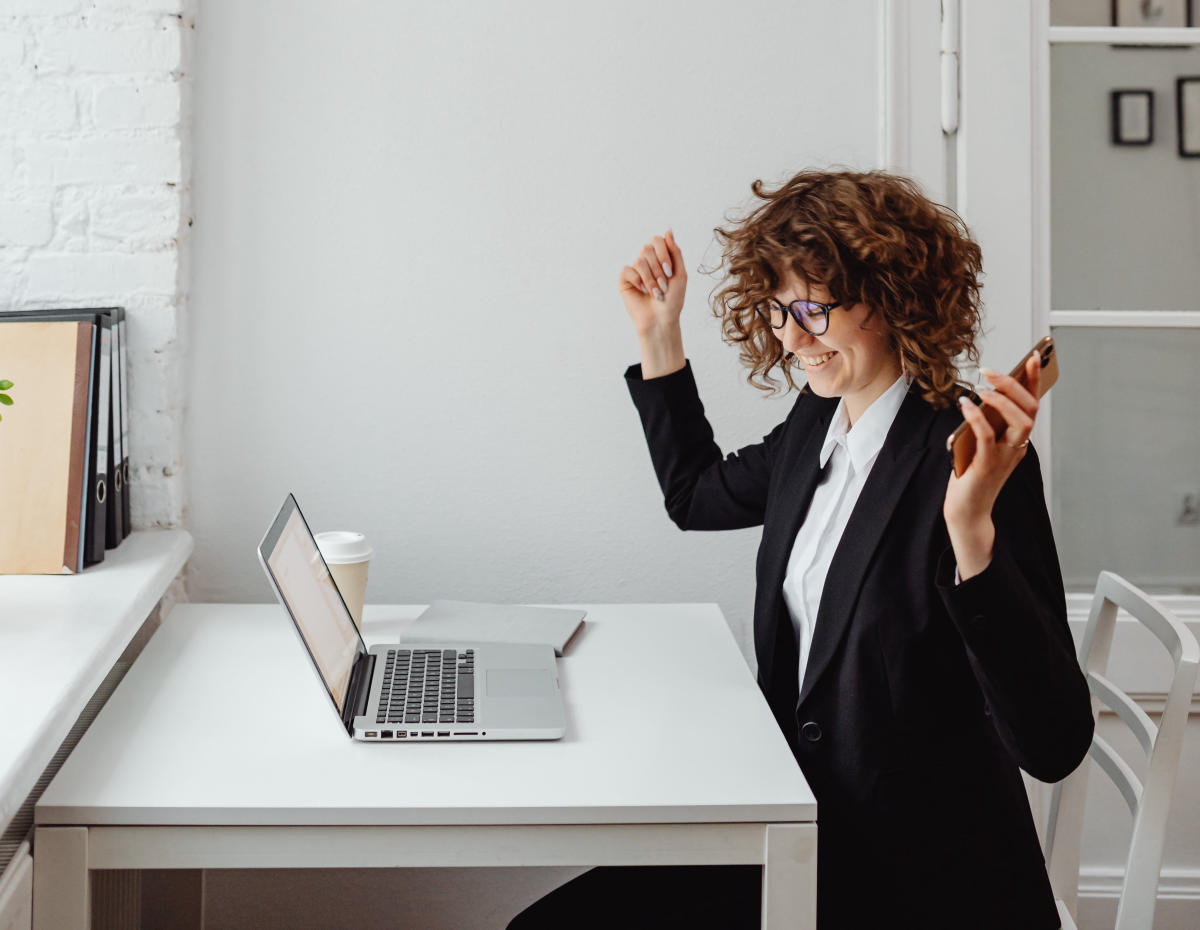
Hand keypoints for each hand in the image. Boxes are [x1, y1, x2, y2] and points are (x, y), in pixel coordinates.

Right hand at [618, 229, 686, 335]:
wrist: (661, 320)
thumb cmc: (673, 300)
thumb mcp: (680, 274)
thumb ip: (675, 251)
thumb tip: (668, 230)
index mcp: (660, 257)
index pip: (657, 240)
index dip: (663, 253)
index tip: (669, 272)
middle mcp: (647, 261)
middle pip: (647, 248)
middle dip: (657, 269)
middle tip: (663, 286)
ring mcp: (635, 270)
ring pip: (639, 261)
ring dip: (650, 279)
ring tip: (656, 293)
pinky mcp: (625, 280)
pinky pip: (628, 270)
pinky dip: (638, 281)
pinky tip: (642, 292)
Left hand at [943, 356, 1040, 578]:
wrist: (967, 510)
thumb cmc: (972, 475)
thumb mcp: (981, 444)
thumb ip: (986, 424)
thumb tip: (980, 394)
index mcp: (1017, 440)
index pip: (1032, 405)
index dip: (1035, 381)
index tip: (1034, 356)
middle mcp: (1016, 447)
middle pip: (1029, 410)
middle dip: (1015, 386)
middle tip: (992, 371)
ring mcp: (1005, 458)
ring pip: (1019, 422)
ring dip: (1002, 401)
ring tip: (982, 386)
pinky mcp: (987, 467)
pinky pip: (987, 437)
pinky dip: (978, 418)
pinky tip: (965, 404)